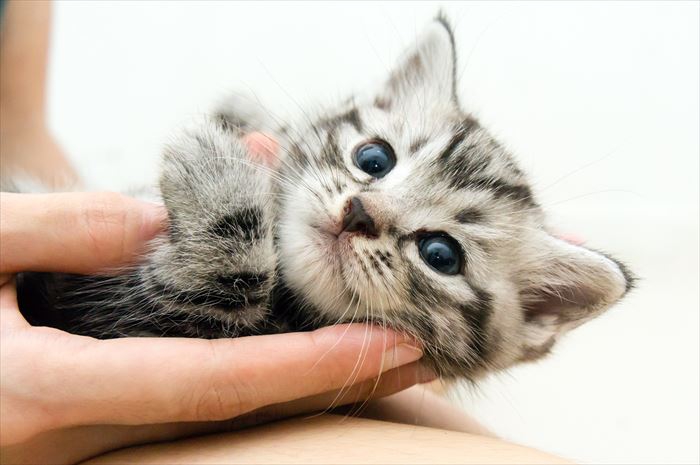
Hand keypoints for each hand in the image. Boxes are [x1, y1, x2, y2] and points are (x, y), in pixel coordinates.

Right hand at [0, 192, 432, 463]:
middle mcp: (83, 436)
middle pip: (237, 411)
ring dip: (302, 380)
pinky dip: (250, 375)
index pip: (212, 383)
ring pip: (220, 416)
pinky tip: (288, 348)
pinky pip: (186, 404)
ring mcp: (89, 441)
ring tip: (377, 350)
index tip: (382, 346)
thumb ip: (48, 232)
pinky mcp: (87, 426)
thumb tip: (147, 222)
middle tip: (417, 353)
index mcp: (47, 394)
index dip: (305, 366)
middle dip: (332, 385)